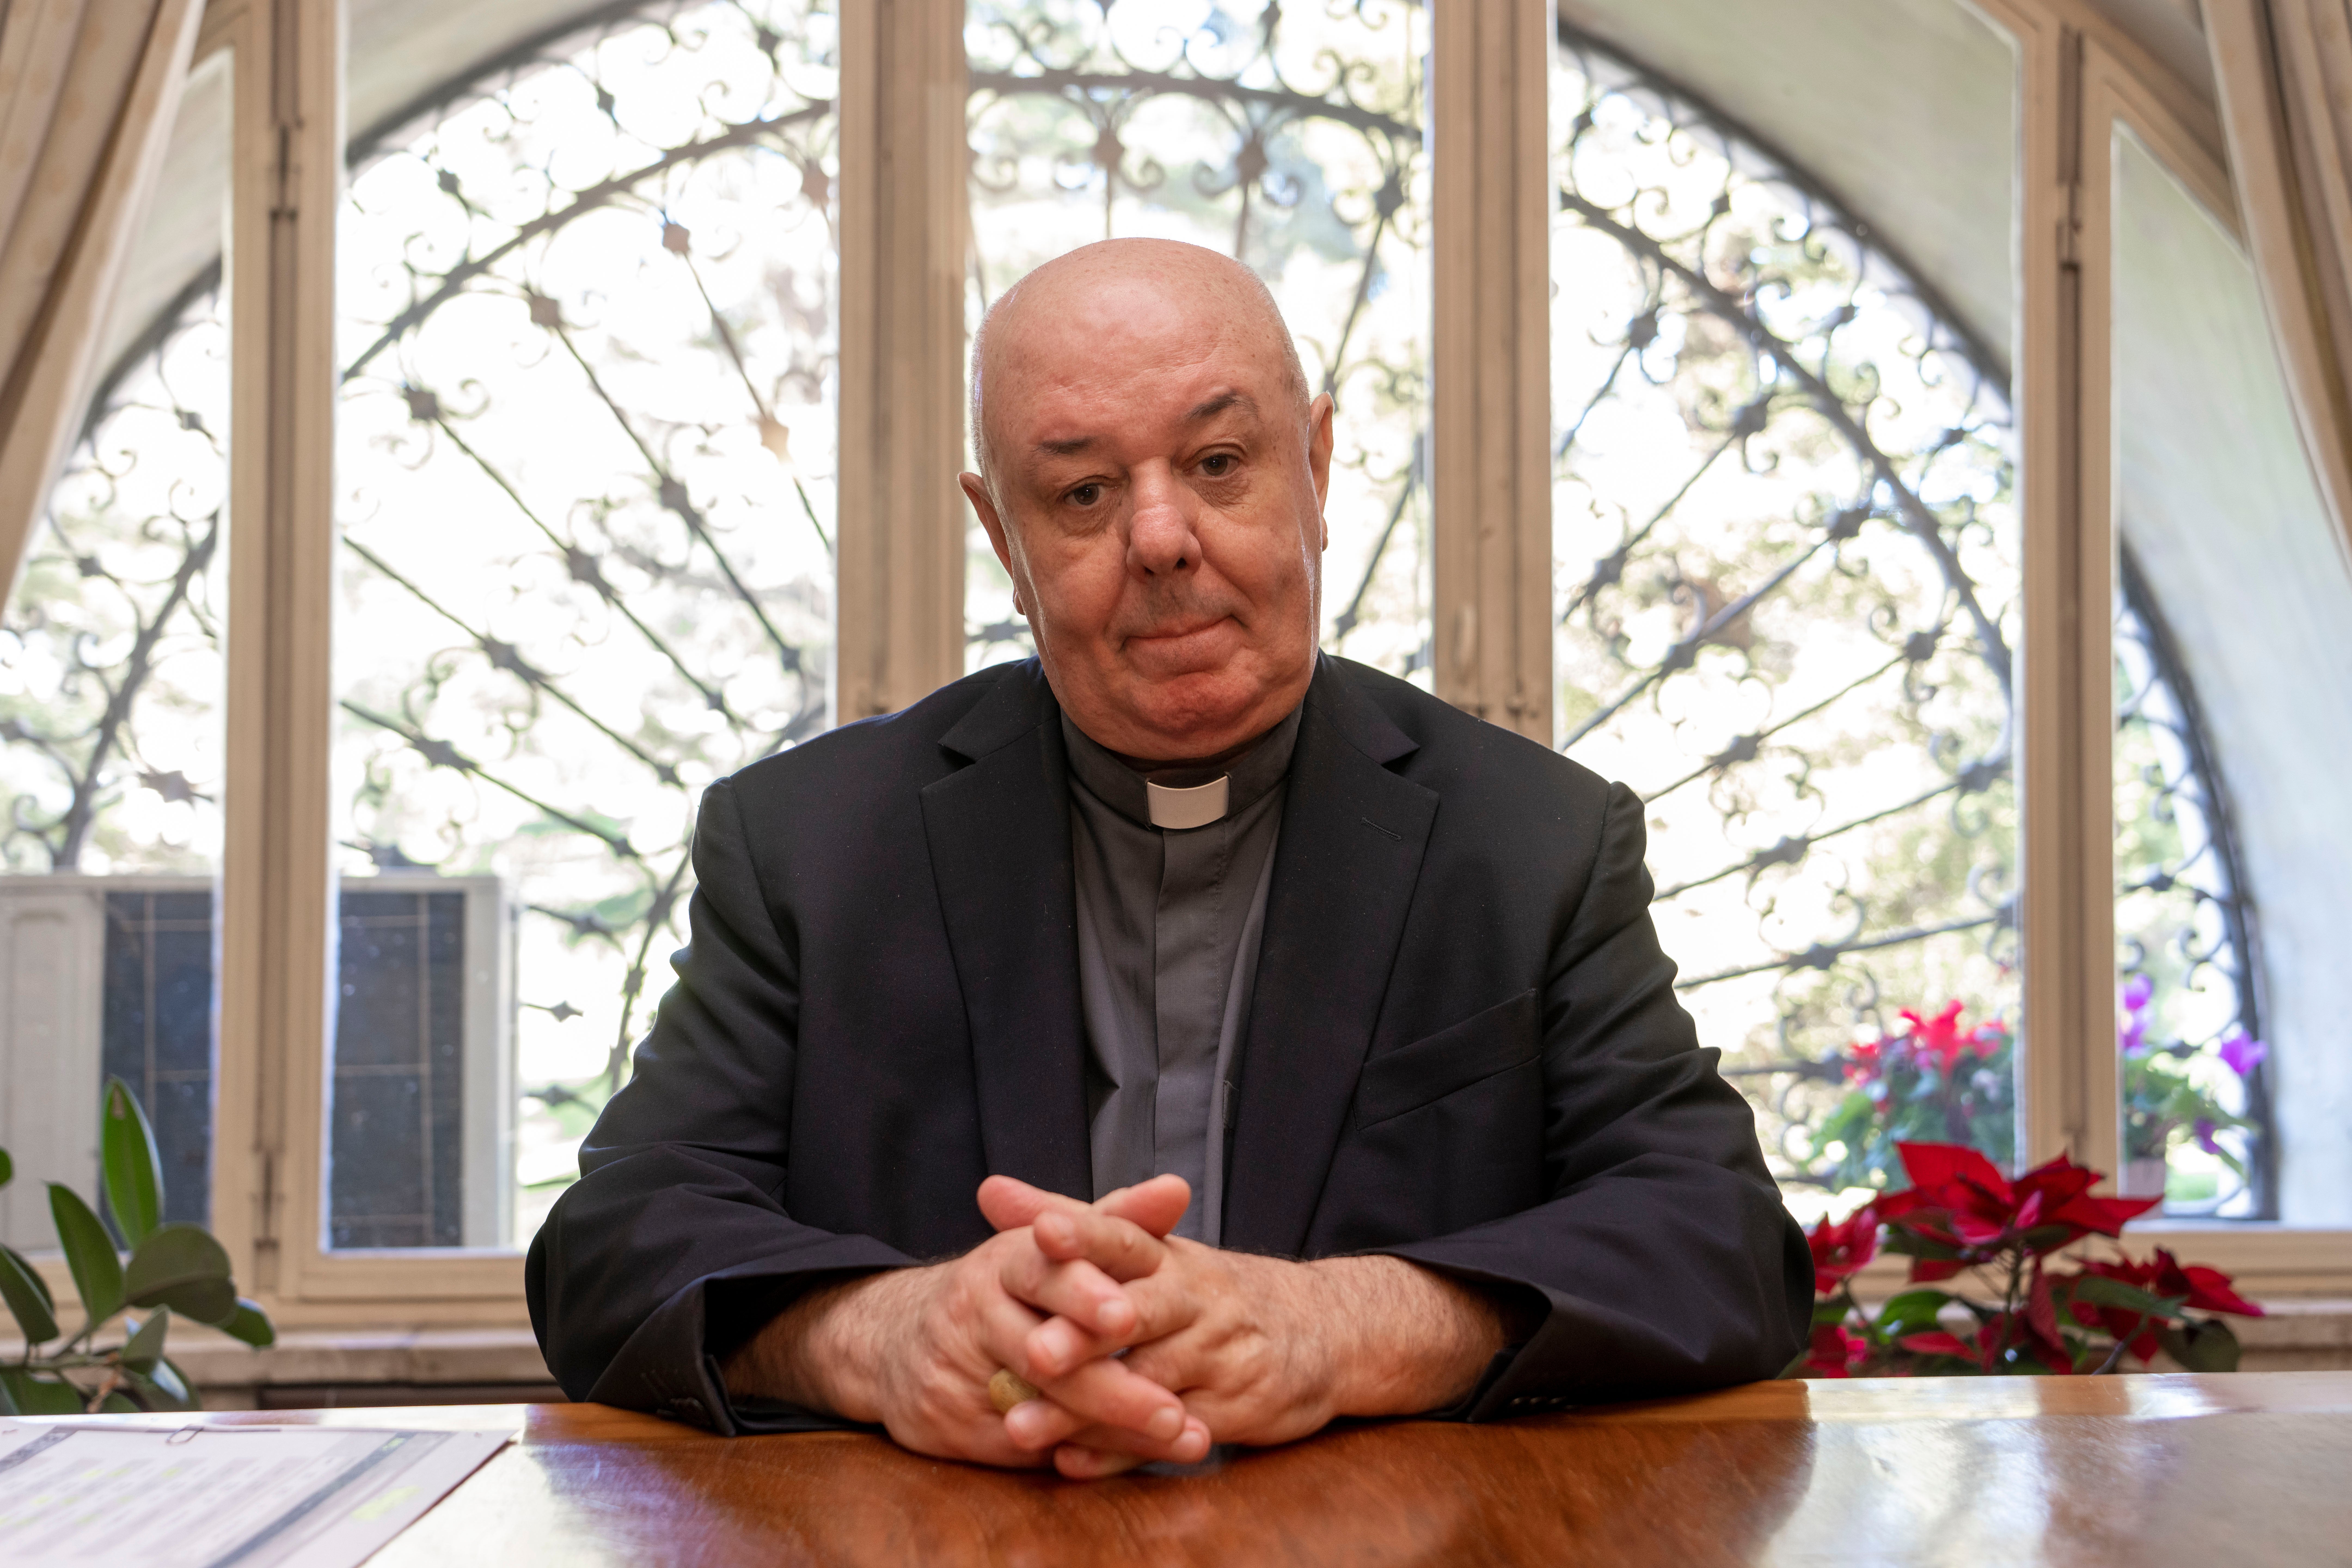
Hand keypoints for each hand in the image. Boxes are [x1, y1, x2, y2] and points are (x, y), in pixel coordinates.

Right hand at [719, 1177, 1209, 1469]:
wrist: (893, 1340)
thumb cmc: (1003, 1289)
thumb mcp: (1049, 1245)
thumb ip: (1117, 1221)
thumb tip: (1178, 1189)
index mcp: (1004, 1260)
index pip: (1046, 1273)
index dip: (1084, 1293)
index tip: (1128, 1314)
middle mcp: (976, 1312)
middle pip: (1046, 1354)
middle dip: (1107, 1384)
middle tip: (1168, 1407)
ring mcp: (959, 1374)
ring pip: (1044, 1408)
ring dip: (1115, 1428)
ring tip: (1180, 1436)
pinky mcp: (954, 1427)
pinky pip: (1027, 1448)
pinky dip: (1086, 1456)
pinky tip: (1140, 1460)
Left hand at [983, 1179, 1521, 1478]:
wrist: (1320, 1333)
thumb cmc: (1211, 1294)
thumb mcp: (1156, 1251)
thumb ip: (1076, 1225)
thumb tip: (991, 1191)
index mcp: (1171, 1257)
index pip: (1124, 1236)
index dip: (1083, 1233)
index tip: (1039, 1229)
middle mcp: (1198, 1299)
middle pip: (1138, 1312)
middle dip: (1083, 1333)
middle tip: (1031, 1350)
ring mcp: (1219, 1355)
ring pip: (1146, 1383)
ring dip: (1082, 1408)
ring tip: (1020, 1425)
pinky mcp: (1234, 1409)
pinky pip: (1168, 1432)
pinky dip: (1119, 1451)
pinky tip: (1071, 1463)